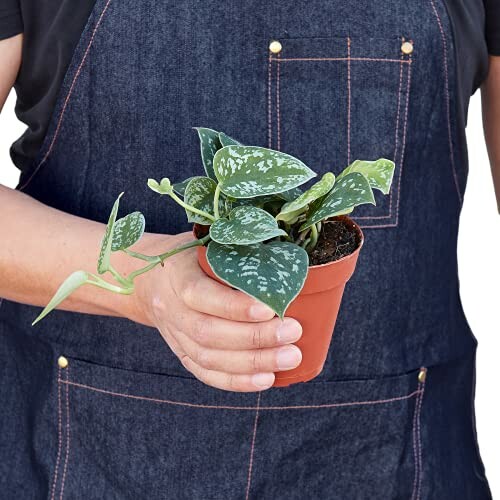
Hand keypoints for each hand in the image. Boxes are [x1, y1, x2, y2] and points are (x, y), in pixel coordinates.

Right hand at [130, 232, 302, 391]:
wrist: (151, 283)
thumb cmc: (192, 258)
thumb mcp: (206, 244)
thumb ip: (235, 254)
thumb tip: (283, 263)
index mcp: (177, 276)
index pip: (200, 295)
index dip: (234, 307)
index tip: (270, 309)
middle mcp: (172, 310)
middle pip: (208, 332)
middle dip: (255, 337)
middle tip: (293, 332)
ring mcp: (175, 336)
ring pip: (209, 358)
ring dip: (253, 362)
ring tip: (290, 357)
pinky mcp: (183, 354)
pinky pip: (207, 374)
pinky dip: (237, 381)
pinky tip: (266, 379)